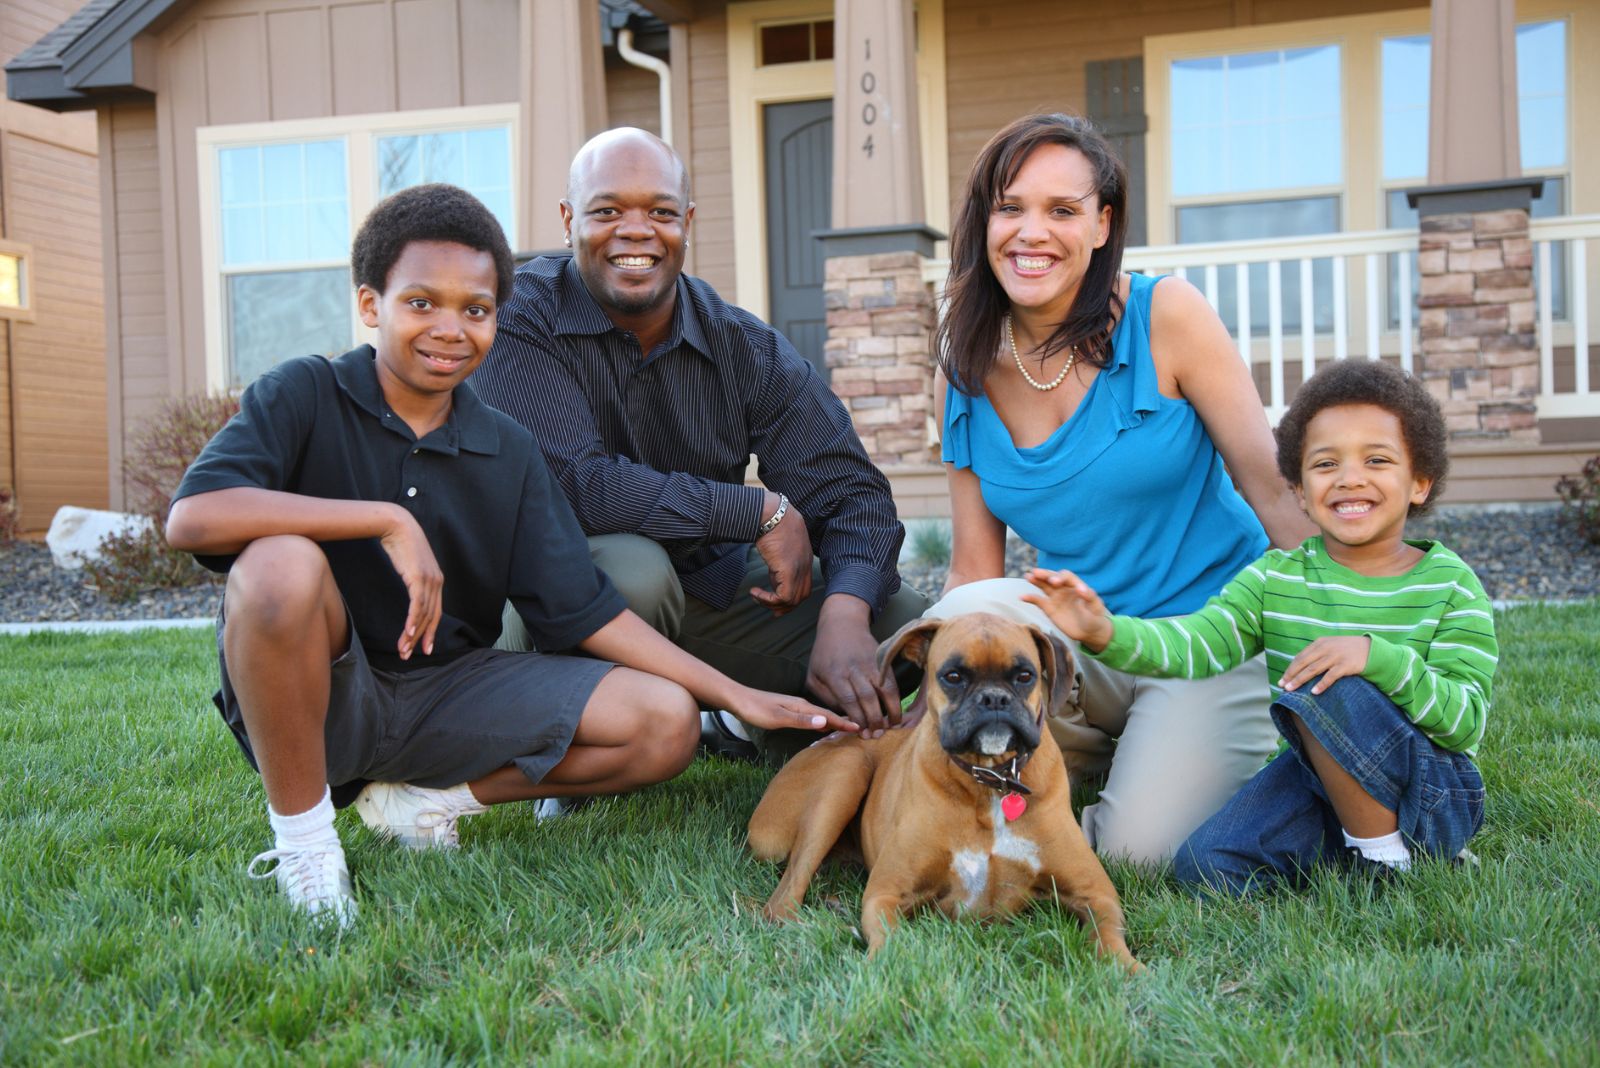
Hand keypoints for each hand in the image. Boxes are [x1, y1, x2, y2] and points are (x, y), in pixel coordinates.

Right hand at [378, 506, 443, 659]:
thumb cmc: (401, 545)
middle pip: (430, 618)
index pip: (436, 613)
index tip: (424, 648)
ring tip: (403, 649)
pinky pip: (417, 604)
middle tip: (408, 655)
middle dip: (420, 639)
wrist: (397, 525)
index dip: (430, 632)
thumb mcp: (410, 566)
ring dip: (412, 634)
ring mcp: (429, 580)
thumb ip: (414, 581)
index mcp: (436, 581)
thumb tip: (410, 592)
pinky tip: (408, 633)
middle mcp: (437, 582)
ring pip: (423, 614)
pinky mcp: (419, 577)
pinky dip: (413, 620)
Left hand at [725, 685, 859, 735]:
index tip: (862, 728)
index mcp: (802, 706)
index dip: (845, 723)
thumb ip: (801, 720)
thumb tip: (825, 721)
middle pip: (828, 714)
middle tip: (862, 729)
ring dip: (835, 722)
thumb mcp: (778, 717)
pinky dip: (822, 722)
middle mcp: (802, 705)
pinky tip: (823, 726)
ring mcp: (796, 707)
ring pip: (821, 715)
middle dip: (844, 721)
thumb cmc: (755, 709)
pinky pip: (812, 717)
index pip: (829, 715)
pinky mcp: (789, 710)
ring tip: (848, 728)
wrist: (737, 699)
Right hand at [751, 493, 811, 614]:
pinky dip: (768, 599)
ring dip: (771, 603)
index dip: (791, 596)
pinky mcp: (789, 571)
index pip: (804, 585)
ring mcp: (799, 569)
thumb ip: (779, 557)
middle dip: (784, 606)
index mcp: (803, 559)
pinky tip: (754, 592)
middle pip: (801, 596)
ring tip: (756, 596)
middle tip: (768, 608)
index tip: (775, 601)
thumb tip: (771, 567)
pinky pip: (783, 597)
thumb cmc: (771, 522)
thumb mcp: (778, 542)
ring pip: (792, 600)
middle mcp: (805, 566)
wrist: (772, 512)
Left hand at [805, 595, 900, 737]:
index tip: (860, 733)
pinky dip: (896, 699)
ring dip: (889, 711)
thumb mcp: (813, 674)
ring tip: (890, 727)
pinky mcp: (881, 661)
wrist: (842, 623)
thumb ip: (824, 696)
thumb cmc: (824, 653)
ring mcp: (869, 664)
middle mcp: (853, 669)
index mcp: (833, 674)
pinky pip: (891, 682)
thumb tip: (840, 715)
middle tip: (875, 736)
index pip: (848, 700)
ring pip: (883, 690)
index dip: (856, 718)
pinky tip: (895, 712)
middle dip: (873, 720)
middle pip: (867, 698)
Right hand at [1021, 568, 1112, 652]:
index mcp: (1076, 585)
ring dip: (1036, 580)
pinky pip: (1038, 601)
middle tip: (1037, 573)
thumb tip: (1082, 589)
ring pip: (1043, 586)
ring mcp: (1055, 597)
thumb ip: (1090, 597)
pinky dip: (1030, 598)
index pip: (1067, 577)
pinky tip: (1022, 597)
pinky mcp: (1049, 608)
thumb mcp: (1096, 607)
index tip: (1058, 583)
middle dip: (1045, 575)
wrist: (1089, 631)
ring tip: (1028, 576)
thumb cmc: (1095, 617)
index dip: (1061, 578)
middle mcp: (1064, 589)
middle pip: (1052, 577)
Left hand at [1279, 636, 1370, 693]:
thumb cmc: (1347, 650)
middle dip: (1291, 675)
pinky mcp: (1345, 665)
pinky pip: (1330, 676)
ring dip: (1300, 680)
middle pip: (1303, 663)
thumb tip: (1299, 667)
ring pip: (1313, 669)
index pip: (1300, 657)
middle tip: (1282, 686)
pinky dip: (1321, 684)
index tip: (1282, 680)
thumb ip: (1316, 654)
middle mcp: (1325, 648)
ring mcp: (1335, 656)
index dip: (1290, 669)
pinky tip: (1314, 692)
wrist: (1371, 649)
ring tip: (1291, 689)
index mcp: (1319, 643)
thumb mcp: (1330, 647)